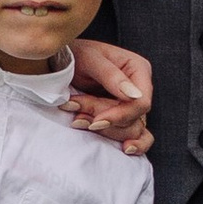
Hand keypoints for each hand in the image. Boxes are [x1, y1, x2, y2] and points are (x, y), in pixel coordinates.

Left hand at [66, 37, 153, 156]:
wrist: (60, 63)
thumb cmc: (76, 54)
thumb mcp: (90, 59)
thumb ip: (111, 76)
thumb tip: (134, 96)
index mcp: (138, 69)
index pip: (141, 102)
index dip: (120, 115)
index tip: (96, 121)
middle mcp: (139, 88)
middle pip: (133, 118)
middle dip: (104, 120)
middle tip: (76, 116)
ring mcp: (132, 103)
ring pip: (131, 129)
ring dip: (105, 131)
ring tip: (78, 121)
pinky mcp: (123, 116)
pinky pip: (136, 134)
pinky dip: (133, 144)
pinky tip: (124, 149)